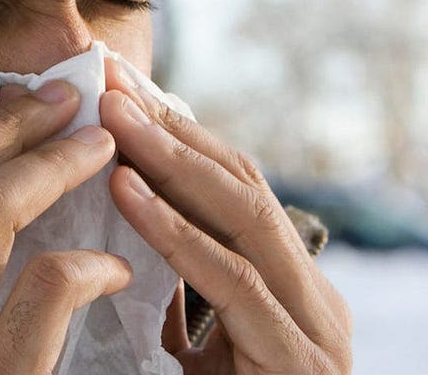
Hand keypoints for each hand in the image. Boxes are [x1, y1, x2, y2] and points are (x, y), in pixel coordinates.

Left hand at [100, 73, 353, 373]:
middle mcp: (315, 299)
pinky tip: (127, 190)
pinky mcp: (296, 357)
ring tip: (113, 116)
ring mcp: (315, 327)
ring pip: (243, 217)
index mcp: (295, 293)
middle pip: (244, 188)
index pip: (237, 194)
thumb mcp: (202, 359)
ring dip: (169, 160)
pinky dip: (174, 230)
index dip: (179, 140)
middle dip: (173, 129)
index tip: (122, 96)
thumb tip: (132, 257)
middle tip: (112, 80)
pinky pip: (231, 279)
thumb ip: (182, 306)